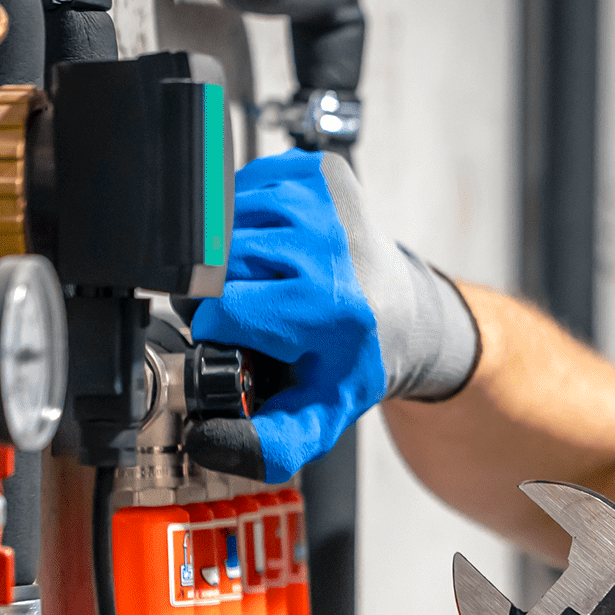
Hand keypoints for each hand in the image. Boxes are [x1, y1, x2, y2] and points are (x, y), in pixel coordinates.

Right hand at [187, 149, 478, 481]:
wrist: (407, 314)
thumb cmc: (356, 360)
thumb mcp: (319, 414)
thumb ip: (268, 444)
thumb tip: (207, 442)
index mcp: (330, 307)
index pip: (222, 309)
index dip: (215, 328)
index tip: (236, 338)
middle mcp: (330, 245)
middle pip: (218, 263)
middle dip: (219, 292)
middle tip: (254, 312)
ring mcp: (324, 199)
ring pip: (225, 221)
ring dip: (230, 254)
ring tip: (267, 281)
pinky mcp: (318, 170)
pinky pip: (244, 188)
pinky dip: (246, 218)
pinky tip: (276, 247)